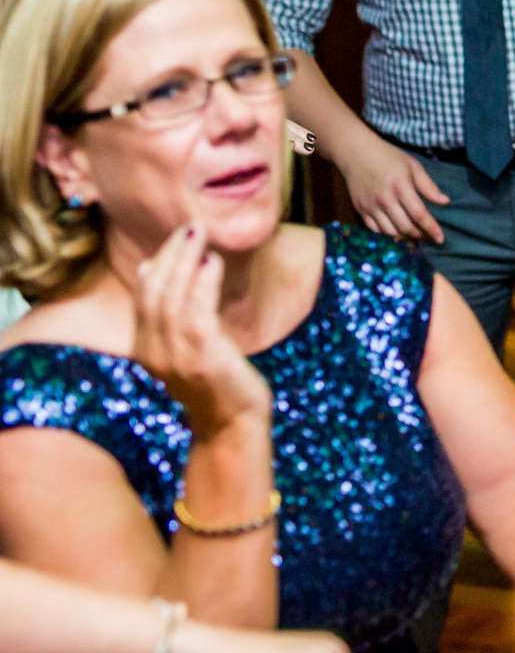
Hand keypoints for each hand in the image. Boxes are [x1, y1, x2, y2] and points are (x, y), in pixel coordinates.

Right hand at [130, 226, 271, 437]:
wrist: (232, 426)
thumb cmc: (215, 383)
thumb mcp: (184, 346)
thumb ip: (169, 314)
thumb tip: (152, 267)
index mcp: (145, 349)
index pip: (144, 296)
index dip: (158, 263)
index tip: (174, 238)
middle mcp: (153, 352)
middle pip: (154, 292)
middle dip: (170, 255)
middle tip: (189, 226)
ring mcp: (175, 356)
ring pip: (172, 298)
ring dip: (185, 261)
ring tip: (199, 234)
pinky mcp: (201, 357)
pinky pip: (197, 312)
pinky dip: (203, 283)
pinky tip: (213, 262)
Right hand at [335, 134, 448, 243]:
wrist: (356, 153)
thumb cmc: (388, 157)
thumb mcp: (413, 166)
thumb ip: (428, 186)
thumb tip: (445, 202)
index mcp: (401, 187)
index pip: (419, 215)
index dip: (431, 229)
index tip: (440, 239)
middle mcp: (385, 199)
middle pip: (405, 227)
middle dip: (419, 235)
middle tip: (427, 236)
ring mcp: (371, 206)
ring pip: (390, 232)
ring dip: (404, 238)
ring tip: (414, 236)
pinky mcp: (361, 210)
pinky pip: (375, 230)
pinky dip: (387, 235)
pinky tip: (396, 233)